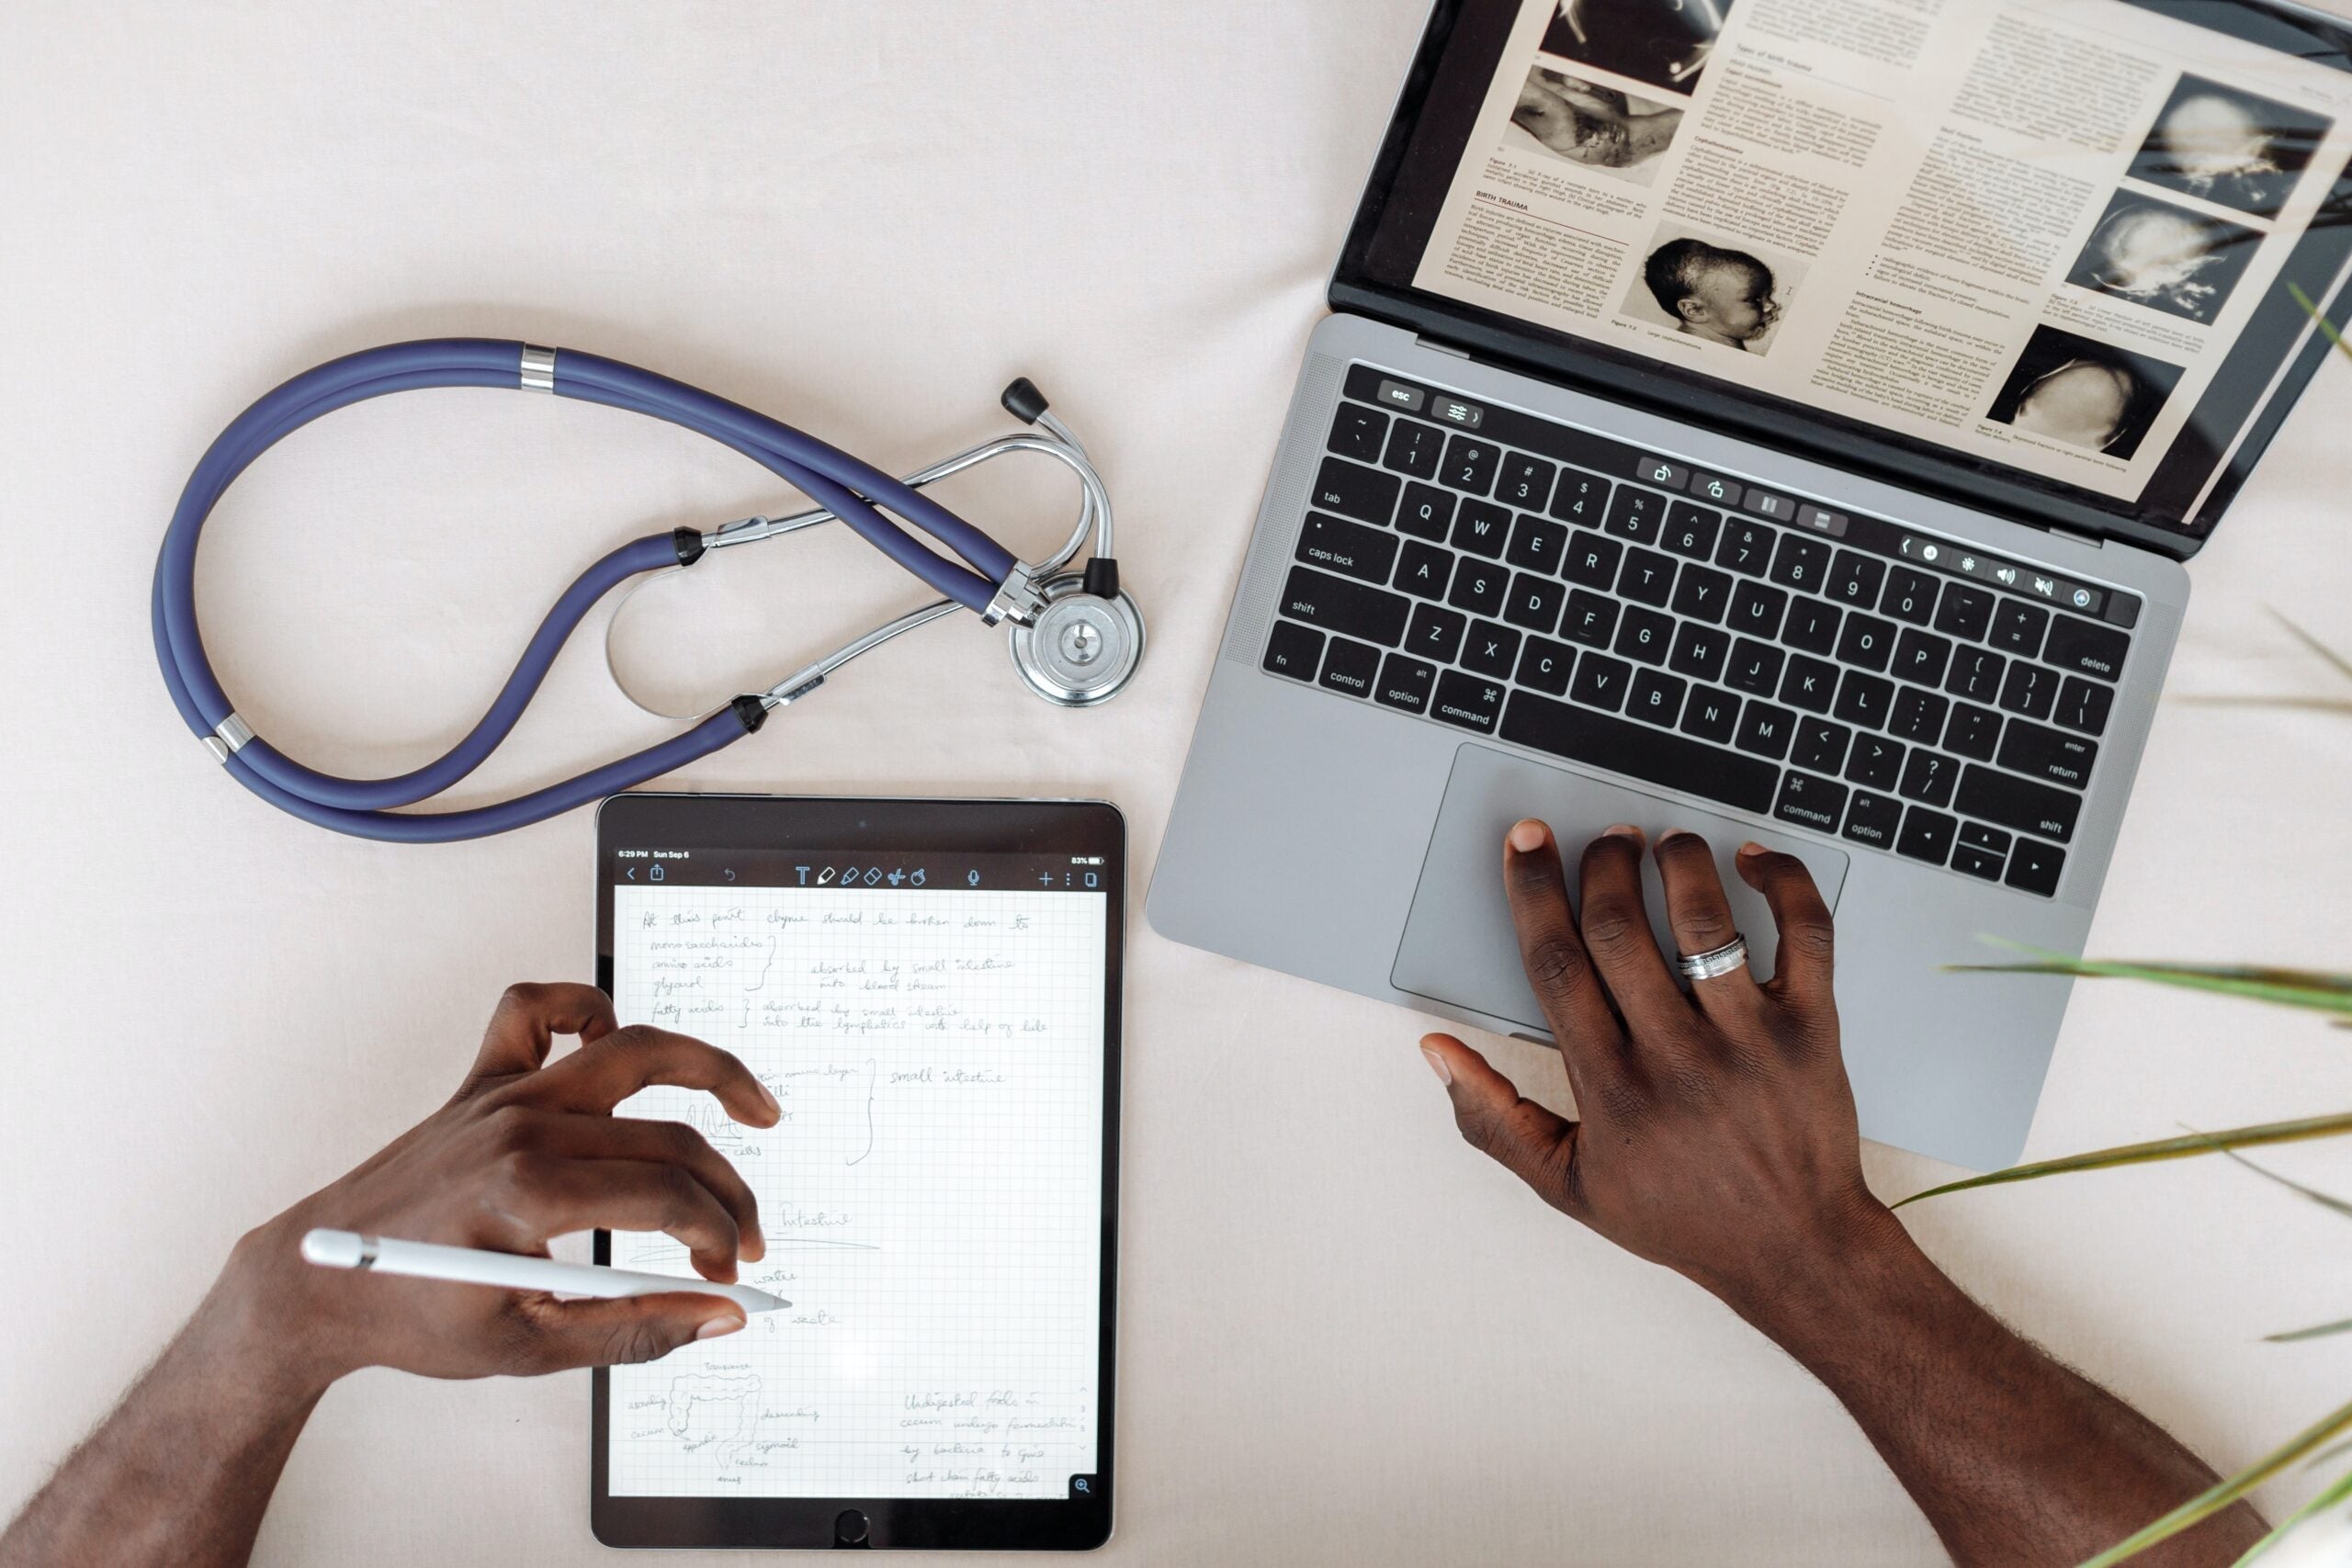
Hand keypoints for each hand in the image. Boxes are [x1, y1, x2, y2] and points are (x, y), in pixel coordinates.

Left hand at [219, 982, 779, 1388]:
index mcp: (530, 1194)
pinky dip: (582, 1006)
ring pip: (631, 1049)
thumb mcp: (530, 1347)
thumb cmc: (413, 1318)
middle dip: (727, 1195)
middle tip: (746, 1239)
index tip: (726, 1275)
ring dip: (706, 1070)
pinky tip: (614, 1037)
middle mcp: (522, 1128)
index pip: (667, 1198)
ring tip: (753, 1106)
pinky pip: (534, 1009)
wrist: (317, 1286)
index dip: (716, 1238)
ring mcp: (502, 1096)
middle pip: (668, 1140)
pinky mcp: (481, 1083)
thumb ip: (637, 1330)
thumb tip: (722, 1314)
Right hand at [1419, 821, 1899, 1318]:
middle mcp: (1676, 1058)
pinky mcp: (1813, 1030)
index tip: (1525, 844)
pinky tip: (1752, 862)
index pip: (1556, 964)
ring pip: (1704, 920)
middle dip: (1602, 864)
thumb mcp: (1567, 1183)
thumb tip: (1436, 1050)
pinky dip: (1782, 882)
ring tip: (1664, 844)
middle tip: (1603, 840)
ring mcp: (1750, 1041)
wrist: (1797, 1251)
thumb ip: (1492, 1117)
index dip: (1532, 891)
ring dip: (1678, 862)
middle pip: (1619, 929)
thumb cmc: (1681, 1215)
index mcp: (1610, 1089)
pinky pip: (1804, 934)